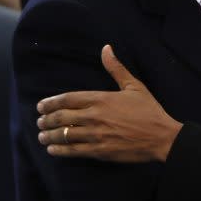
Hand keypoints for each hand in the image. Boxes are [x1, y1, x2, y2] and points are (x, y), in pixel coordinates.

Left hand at [36, 45, 182, 162]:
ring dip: (48, 135)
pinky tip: (53, 149)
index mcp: (102, 99)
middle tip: (39, 121)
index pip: (68, 99)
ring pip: (64, 135)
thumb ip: (116, 68)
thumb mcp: (135, 86)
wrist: (161, 136)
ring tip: (41, 135)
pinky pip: (73, 151)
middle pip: (61, 117)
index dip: (51, 102)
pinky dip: (59, 150)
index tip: (41, 106)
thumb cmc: (149, 110)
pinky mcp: (99, 151)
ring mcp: (96, 135)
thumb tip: (106, 48)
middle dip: (46, 119)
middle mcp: (95, 116)